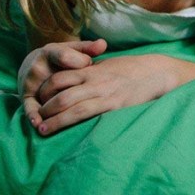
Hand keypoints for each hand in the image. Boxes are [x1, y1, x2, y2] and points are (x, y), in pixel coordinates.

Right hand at [18, 39, 106, 129]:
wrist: (33, 65)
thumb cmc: (61, 59)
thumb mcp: (72, 50)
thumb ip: (88, 48)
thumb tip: (103, 44)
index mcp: (51, 52)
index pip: (65, 56)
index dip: (81, 61)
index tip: (90, 64)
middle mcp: (38, 66)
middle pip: (56, 79)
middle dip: (72, 87)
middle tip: (85, 92)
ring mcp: (31, 83)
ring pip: (45, 95)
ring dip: (56, 106)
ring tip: (67, 116)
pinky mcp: (26, 97)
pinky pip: (29, 108)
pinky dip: (34, 116)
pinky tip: (39, 124)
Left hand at [33, 53, 181, 135]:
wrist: (157, 73)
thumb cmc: (134, 69)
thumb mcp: (110, 65)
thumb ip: (93, 72)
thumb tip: (78, 78)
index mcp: (93, 68)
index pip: (61, 75)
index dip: (46, 87)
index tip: (41, 98)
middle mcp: (94, 78)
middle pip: (59, 88)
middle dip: (44, 103)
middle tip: (37, 114)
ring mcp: (103, 91)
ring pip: (68, 103)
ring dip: (51, 117)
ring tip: (41, 128)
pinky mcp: (112, 105)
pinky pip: (85, 113)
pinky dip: (67, 122)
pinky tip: (59, 129)